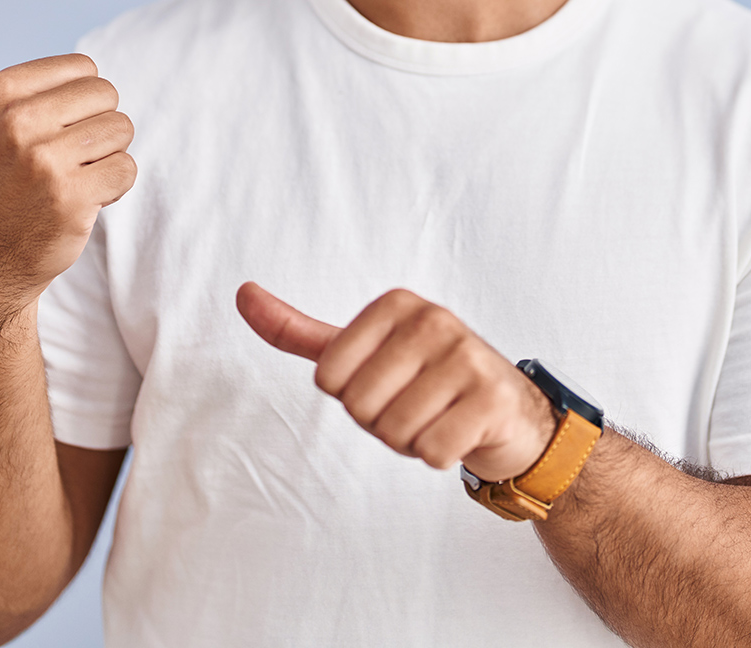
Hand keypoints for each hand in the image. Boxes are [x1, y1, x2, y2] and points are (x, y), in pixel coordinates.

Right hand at [0, 3, 136, 314]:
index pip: (85, 70)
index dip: (75, 103)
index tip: (42, 132)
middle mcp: (19, 121)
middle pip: (109, 97)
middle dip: (93, 128)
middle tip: (57, 159)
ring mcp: (44, 161)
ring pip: (121, 132)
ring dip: (104, 158)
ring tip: (66, 180)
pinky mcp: (72, 198)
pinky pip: (126, 170)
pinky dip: (113, 189)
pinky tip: (77, 203)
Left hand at [237, 283, 556, 482]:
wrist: (507, 412)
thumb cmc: (424, 381)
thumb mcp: (361, 351)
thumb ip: (298, 330)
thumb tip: (243, 294)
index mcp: (397, 305)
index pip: (329, 377)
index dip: (352, 396)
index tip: (386, 384)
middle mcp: (434, 320)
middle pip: (360, 407)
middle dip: (381, 423)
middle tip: (415, 406)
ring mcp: (467, 356)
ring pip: (394, 432)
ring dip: (410, 441)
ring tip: (437, 418)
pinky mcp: (491, 398)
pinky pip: (432, 451)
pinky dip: (439, 456)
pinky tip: (459, 433)